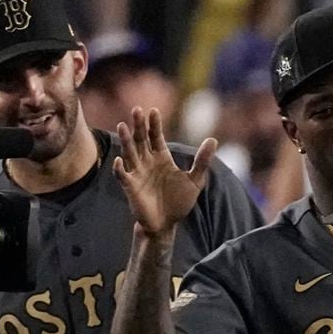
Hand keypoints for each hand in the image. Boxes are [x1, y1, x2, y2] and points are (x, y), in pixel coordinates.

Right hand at [111, 106, 215, 240]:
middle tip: (137, 110)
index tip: (154, 110)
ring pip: (129, 153)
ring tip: (122, 125)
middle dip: (139, 125)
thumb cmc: (179, 201)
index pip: (156, 137)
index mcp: (162, 158)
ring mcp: (137, 173)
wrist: (167, 223)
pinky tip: (119, 160)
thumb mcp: (195, 180)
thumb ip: (202, 161)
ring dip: (126, 140)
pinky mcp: (130, 187)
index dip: (154, 124)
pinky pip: (123, 176)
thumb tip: (213, 140)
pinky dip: (120, 169)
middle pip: (141, 140)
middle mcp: (147, 162)